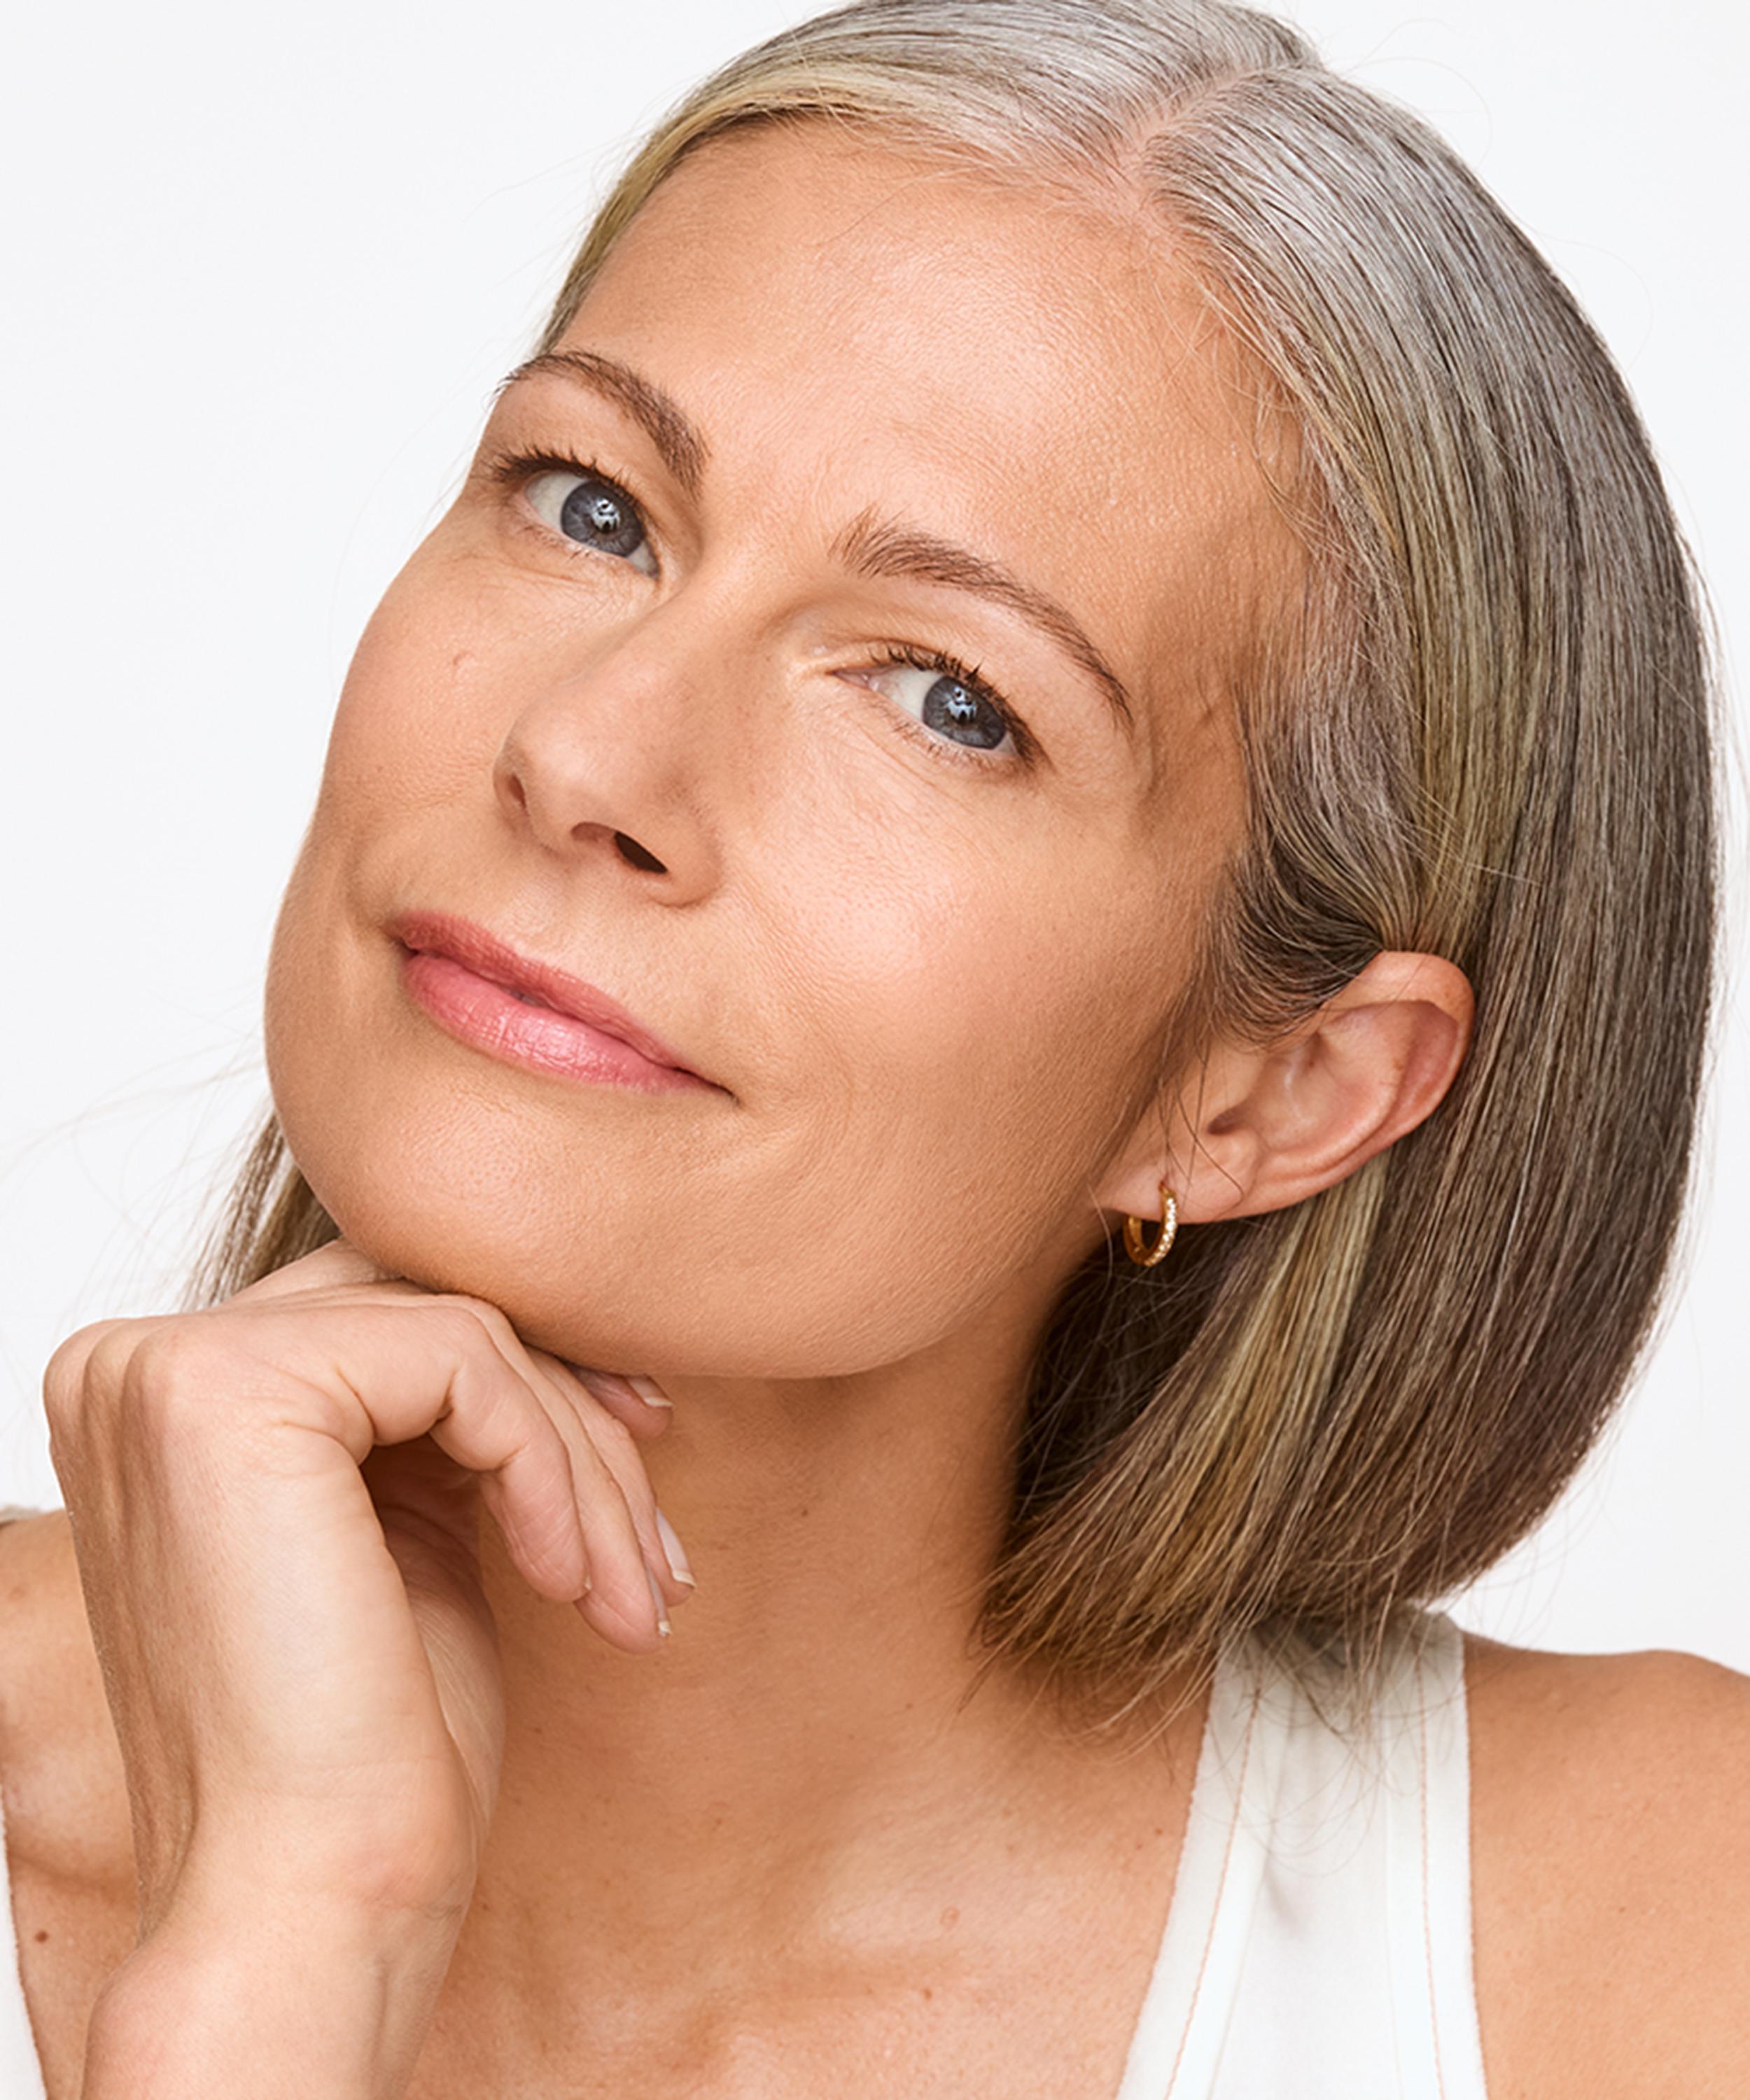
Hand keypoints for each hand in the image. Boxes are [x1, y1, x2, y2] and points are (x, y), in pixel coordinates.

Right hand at [44, 1235, 688, 1950]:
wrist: (308, 1905)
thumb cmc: (365, 1748)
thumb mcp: (405, 1525)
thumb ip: (429, 1406)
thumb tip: (559, 1310)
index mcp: (158, 1395)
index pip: (388, 1305)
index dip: (534, 1376)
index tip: (643, 1449)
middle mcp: (133, 1365)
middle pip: (425, 1301)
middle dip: (570, 1411)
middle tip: (650, 1536)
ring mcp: (163, 1372)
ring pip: (462, 1330)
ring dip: (584, 1462)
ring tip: (630, 1587)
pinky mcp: (224, 1395)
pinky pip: (466, 1362)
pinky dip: (554, 1470)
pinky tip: (570, 1584)